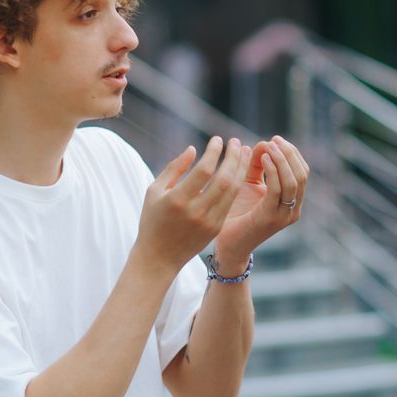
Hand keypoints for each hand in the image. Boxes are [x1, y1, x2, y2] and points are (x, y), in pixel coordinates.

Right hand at [134, 136, 250, 271]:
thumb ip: (174, 168)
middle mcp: (196, 211)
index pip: (204, 171)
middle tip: (236, 142)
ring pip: (232, 190)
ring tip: (243, 152)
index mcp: (178, 200)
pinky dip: (237, 184)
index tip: (217, 139)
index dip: (213, 152)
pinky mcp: (216, 228)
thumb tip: (193, 149)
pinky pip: (231, 202)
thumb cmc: (153, 220)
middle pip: (224, 179)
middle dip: (233, 157)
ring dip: (240, 169)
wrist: (159, 257)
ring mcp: (209, 221)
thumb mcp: (154, 191)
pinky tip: (239, 171)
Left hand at [214, 135, 308, 270]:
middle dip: (289, 153)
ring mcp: (285, 215)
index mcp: (292, 201)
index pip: (302, 171)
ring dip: (282, 159)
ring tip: (268, 146)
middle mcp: (293, 209)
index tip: (276, 139)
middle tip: (274, 140)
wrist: (227, 244)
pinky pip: (277, 189)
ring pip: (294, 180)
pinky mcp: (271, 217)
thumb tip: (263, 143)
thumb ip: (256, 164)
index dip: (292, 153)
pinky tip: (262, 158)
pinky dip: (272, 170)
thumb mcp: (248, 183)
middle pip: (302, 174)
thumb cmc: (236, 214)